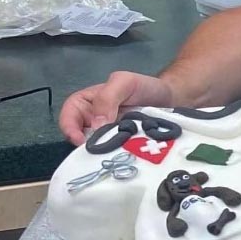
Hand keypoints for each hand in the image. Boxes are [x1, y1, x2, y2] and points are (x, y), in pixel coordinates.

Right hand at [59, 71, 174, 144]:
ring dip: (103, 152)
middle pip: (79, 138)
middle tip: (99, 152)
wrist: (171, 97)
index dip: (69, 128)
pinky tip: (125, 157)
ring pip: (96, 149)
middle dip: (86, 146)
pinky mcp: (122, 146)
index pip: (68, 116)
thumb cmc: (144, 86)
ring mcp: (108, 136)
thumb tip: (95, 126)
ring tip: (115, 154)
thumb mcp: (124, 82)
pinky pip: (114, 154)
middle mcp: (93, 122)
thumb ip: (107, 98)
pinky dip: (117, 155)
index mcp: (87, 103)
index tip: (80, 141)